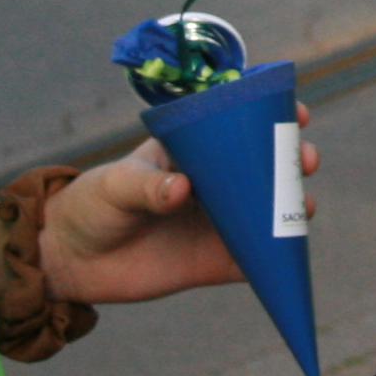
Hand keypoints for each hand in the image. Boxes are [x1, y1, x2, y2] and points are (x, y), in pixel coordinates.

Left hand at [39, 122, 318, 306]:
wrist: (72, 260)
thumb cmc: (91, 205)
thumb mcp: (116, 185)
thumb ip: (148, 186)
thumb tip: (183, 189)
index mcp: (193, 152)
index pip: (239, 127)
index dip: (273, 118)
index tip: (297, 113)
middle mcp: (214, 185)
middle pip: (266, 168)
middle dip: (293, 160)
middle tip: (304, 159)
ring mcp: (218, 223)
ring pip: (269, 211)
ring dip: (294, 205)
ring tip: (303, 203)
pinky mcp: (217, 261)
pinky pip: (255, 258)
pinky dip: (276, 256)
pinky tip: (289, 251)